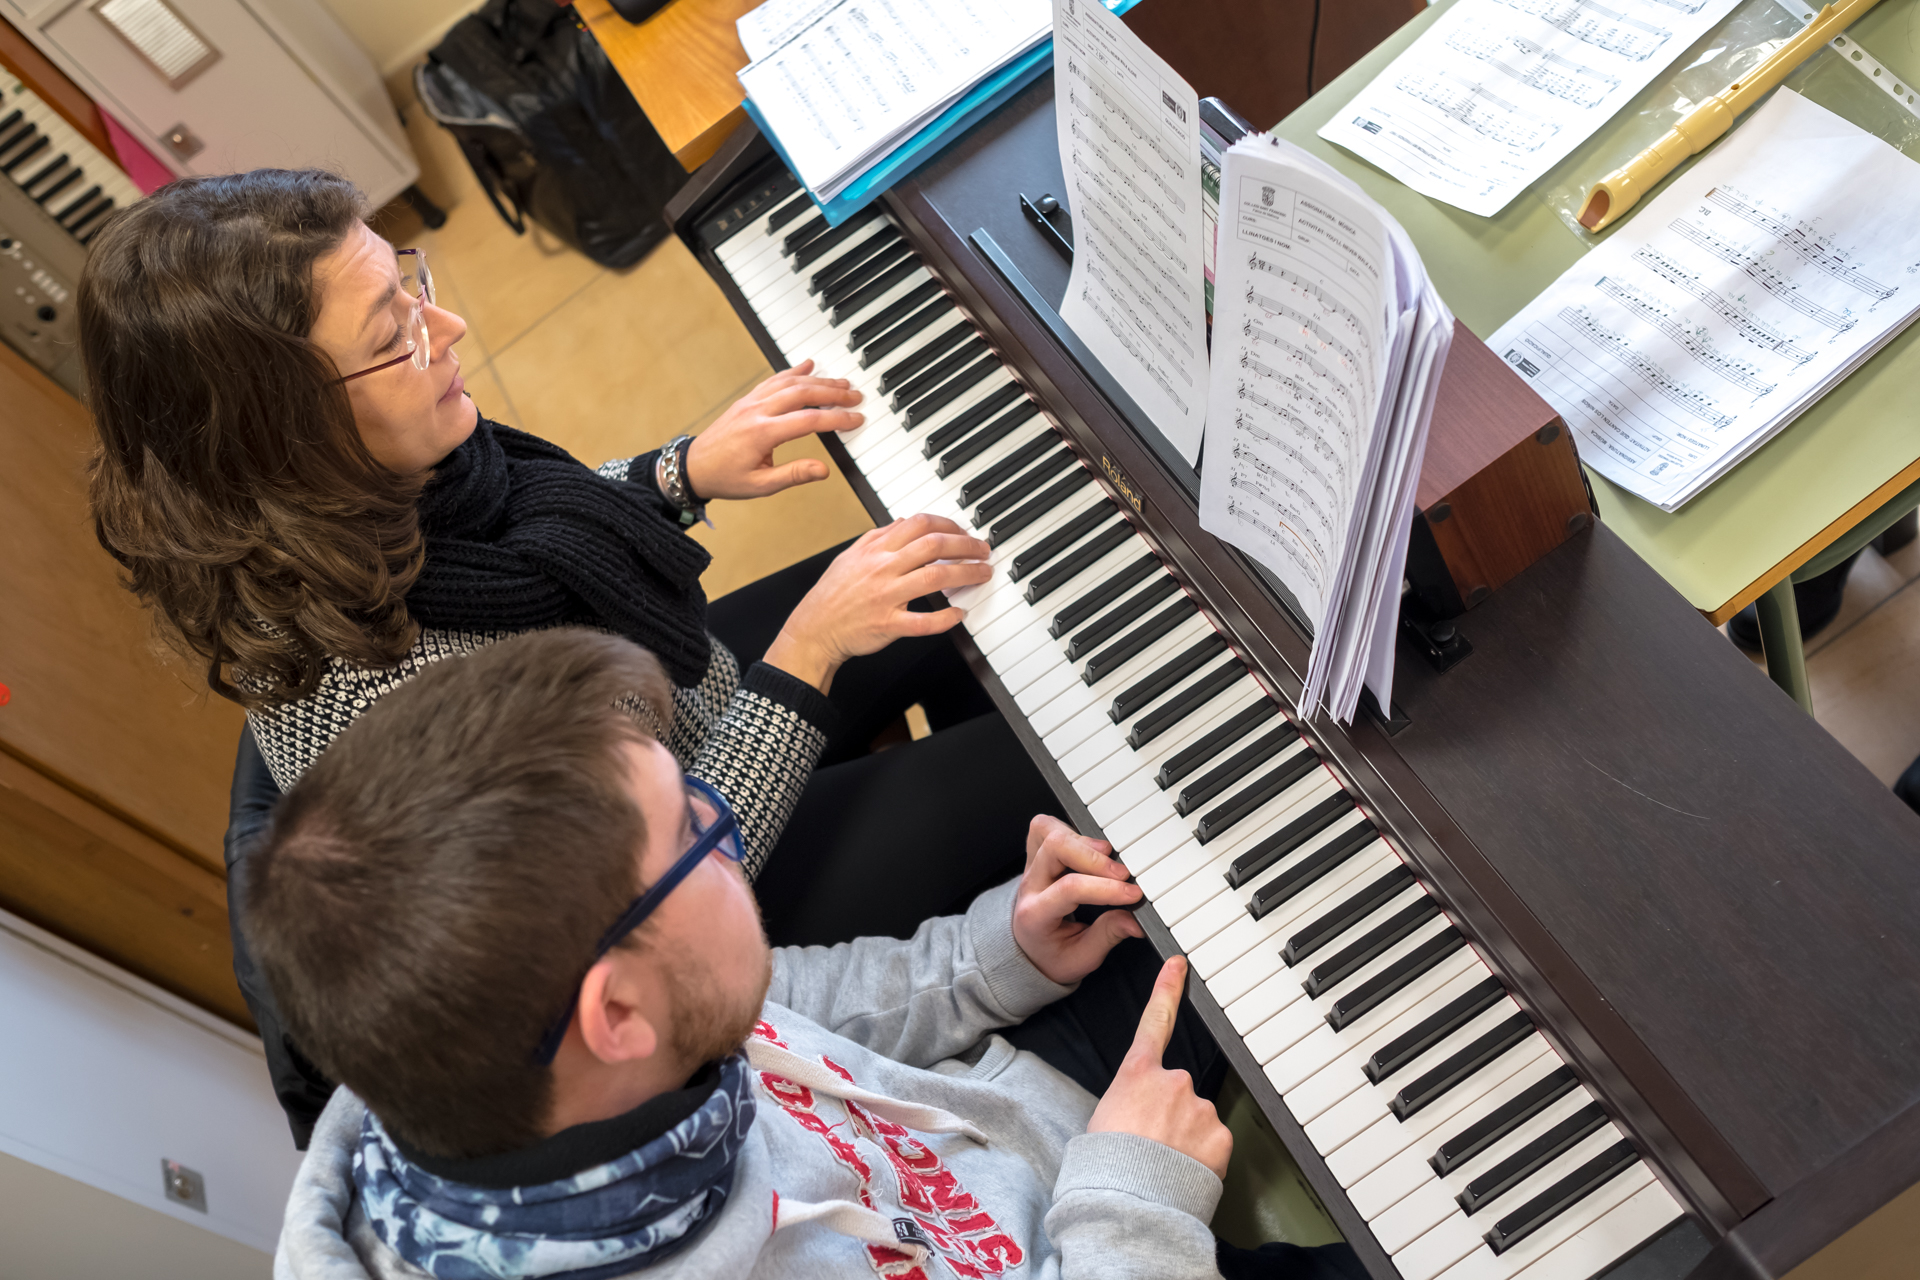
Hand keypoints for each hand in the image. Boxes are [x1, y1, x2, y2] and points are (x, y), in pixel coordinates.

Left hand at [680, 361, 862, 500]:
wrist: (693, 466)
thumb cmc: (725, 478)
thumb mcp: (761, 485)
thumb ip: (794, 475)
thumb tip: (823, 470)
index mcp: (762, 433)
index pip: (809, 420)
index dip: (837, 418)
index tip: (856, 419)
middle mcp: (757, 411)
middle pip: (803, 393)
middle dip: (833, 393)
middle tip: (856, 396)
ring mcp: (751, 401)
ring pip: (790, 382)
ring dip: (818, 380)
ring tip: (842, 383)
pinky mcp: (747, 399)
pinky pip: (774, 379)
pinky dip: (793, 371)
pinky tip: (808, 365)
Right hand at [763, 514, 991, 691]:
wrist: (814, 629)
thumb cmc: (833, 595)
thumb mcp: (850, 556)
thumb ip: (878, 536)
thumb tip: (903, 522)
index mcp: (875, 549)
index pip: (919, 524)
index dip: (948, 525)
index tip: (964, 532)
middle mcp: (882, 568)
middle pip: (932, 547)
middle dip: (965, 546)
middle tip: (982, 551)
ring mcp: (885, 597)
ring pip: (933, 579)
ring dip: (965, 575)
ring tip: (982, 574)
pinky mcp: (887, 624)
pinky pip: (922, 622)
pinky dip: (944, 618)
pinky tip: (959, 614)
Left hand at [1011, 814, 1143, 984]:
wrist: (1028, 949)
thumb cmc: (1053, 954)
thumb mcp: (1082, 958)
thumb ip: (1108, 936)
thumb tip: (1135, 921)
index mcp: (1035, 915)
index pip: (1069, 888)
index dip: (1106, 888)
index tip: (1133, 894)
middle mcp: (1030, 885)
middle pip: (1055, 848)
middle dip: (1095, 858)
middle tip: (1123, 874)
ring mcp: (1031, 866)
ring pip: (1047, 831)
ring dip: (1083, 840)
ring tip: (1108, 857)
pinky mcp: (1037, 854)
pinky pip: (1046, 827)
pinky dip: (1072, 831)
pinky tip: (1091, 849)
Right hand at [1087, 956, 1232, 1179]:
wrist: (1128, 1202)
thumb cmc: (1105, 1167)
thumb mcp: (1101, 1120)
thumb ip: (1128, 1103)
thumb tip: (1139, 1113)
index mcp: (1137, 1074)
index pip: (1155, 1021)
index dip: (1168, 989)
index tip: (1180, 964)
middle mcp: (1173, 1081)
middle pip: (1178, 1090)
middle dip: (1171, 1114)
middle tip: (1152, 1145)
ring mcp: (1200, 1106)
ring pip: (1198, 1119)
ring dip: (1187, 1138)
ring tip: (1164, 1164)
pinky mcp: (1220, 1134)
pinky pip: (1214, 1143)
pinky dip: (1203, 1157)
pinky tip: (1184, 1172)